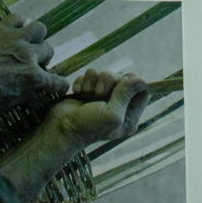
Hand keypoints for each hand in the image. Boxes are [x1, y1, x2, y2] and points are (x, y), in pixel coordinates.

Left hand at [0, 15, 68, 108]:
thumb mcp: (6, 101)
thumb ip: (25, 97)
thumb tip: (36, 98)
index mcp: (31, 76)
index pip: (56, 82)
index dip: (60, 85)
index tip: (59, 86)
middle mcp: (28, 55)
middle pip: (49, 51)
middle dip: (44, 58)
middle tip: (35, 62)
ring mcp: (17, 38)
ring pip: (39, 29)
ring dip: (36, 37)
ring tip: (29, 43)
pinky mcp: (3, 28)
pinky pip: (18, 19)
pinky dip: (18, 24)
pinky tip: (14, 32)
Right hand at [0, 69, 147, 200]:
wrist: (59, 128)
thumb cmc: (87, 127)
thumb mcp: (112, 115)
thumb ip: (126, 95)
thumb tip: (142, 81)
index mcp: (129, 115)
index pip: (142, 90)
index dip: (132, 82)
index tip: (121, 84)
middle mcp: (118, 105)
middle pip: (123, 77)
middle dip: (109, 80)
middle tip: (99, 93)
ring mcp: (102, 98)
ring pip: (105, 73)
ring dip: (94, 80)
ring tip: (88, 94)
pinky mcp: (88, 91)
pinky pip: (91, 75)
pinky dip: (84, 81)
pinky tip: (79, 93)